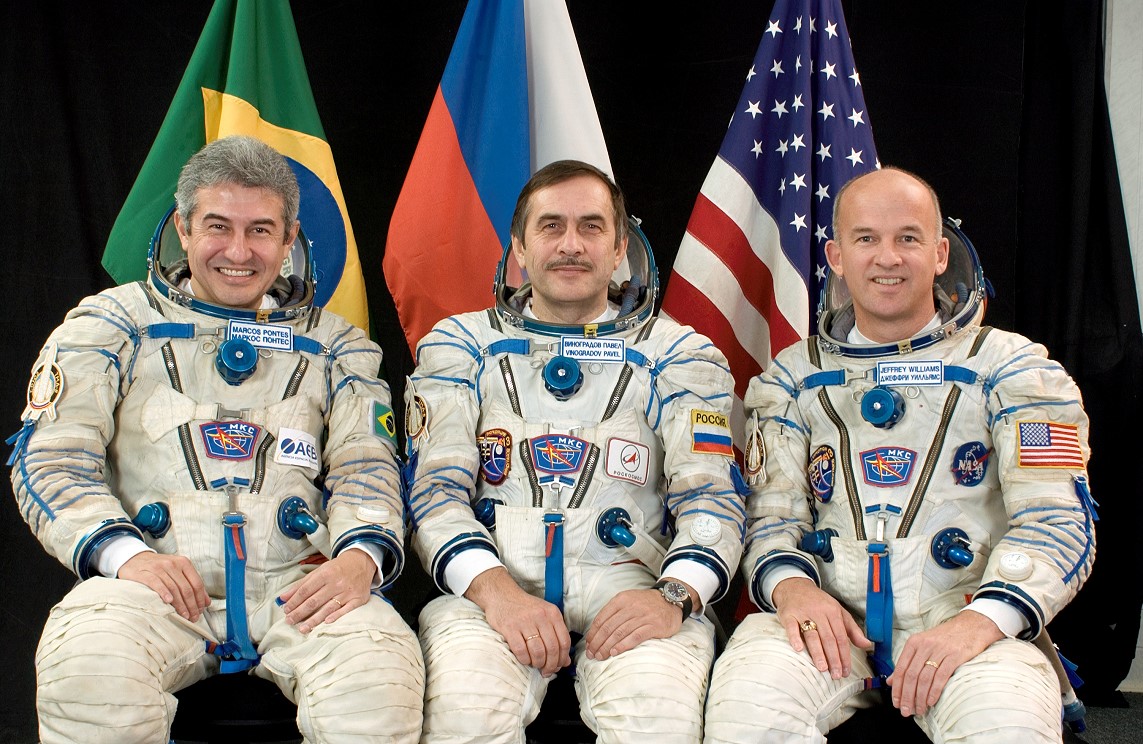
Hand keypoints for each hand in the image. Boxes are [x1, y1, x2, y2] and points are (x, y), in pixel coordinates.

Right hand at [118, 552, 209, 621]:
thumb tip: (207, 602)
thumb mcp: (177, 572)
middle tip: (194, 617)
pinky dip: (164, 592)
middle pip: (186, 588)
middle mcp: (173, 564)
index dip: (200, 599)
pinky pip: (156, 583)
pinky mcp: (145, 573)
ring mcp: (159, 567)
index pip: (197, 583)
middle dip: (192, 605)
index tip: (201, 610)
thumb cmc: (159, 568)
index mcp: (184, 563)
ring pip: (174, 588)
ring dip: (180, 604)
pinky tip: (168, 601)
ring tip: (184, 615)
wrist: (135, 559)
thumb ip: (191, 584)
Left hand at [277, 548, 375, 632]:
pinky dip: (336, 616)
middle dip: (300, 612)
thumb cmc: (337, 568)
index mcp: (325, 574)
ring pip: (328, 608)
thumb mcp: (319, 571)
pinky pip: (346, 609)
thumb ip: (301, 584)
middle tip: (289, 621)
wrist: (362, 562)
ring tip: (302, 629)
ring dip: (314, 620)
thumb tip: (283, 597)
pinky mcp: (359, 598)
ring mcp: (348, 592)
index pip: (306, 590)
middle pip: (315, 601)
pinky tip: (326, 623)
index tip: (286, 610)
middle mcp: (336, 583)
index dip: (294, 601)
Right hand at [464, 567, 570, 676]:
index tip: (559, 666)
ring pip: (538, 652)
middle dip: (551, 665)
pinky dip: (524, 660)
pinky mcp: (509, 628)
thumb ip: (556, 636)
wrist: (501, 595)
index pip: (564, 641)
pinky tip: (525, 660)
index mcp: (552, 613)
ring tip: (536, 665)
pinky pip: (521, 651)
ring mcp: (524, 622)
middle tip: (547, 672)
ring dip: (538, 663)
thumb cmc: (525, 608)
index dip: (563, 658)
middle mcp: (540, 616)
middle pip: (552, 648)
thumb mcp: (545, 616)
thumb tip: (566, 661)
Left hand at [583, 582, 694, 660]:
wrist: (671, 600)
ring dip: (607, 646)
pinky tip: (615, 652)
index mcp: (621, 599)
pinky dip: (623, 645)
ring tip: (601, 656)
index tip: (588, 645)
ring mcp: (643, 616)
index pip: (601, 618)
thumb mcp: (628, 601)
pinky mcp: (654, 625)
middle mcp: (630, 606)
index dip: (593, 634)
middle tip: (592, 655)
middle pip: (608, 627)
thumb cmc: (646, 604)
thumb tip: (597, 632)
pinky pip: (635, 636)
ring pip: (619, 633)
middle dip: (598, 643)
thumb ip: (614, 613)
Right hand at [773, 577, 870, 679]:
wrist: (795, 587)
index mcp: (833, 611)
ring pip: (812, 635)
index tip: (846, 671)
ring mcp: (803, 613)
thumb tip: (867, 645)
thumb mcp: (838, 611)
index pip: (841, 637)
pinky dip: (795, 638)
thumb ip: (852, 629)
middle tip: (836, 674)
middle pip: (828, 638)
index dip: (845, 655)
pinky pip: (791, 627)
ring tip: (822, 668)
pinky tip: (799, 649)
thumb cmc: (819, 603)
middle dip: (833, 658)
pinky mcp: (788, 614)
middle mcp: (819, 612)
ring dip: (818, 652)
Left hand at [887, 609, 1002, 716]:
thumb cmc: (946, 638)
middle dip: (906, 696)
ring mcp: (940, 650)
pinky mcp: (955, 656)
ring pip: (924, 678)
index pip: (901, 669)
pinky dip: (934, 691)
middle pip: (911, 676)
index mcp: (914, 643)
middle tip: (905, 711)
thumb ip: (907, 663)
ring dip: (920, 698)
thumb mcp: (923, 646)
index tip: (895, 702)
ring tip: (919, 710)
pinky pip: (941, 677)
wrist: (972, 626)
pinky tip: (931, 702)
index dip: (897, 688)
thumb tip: (891, 681)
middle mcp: (924, 645)